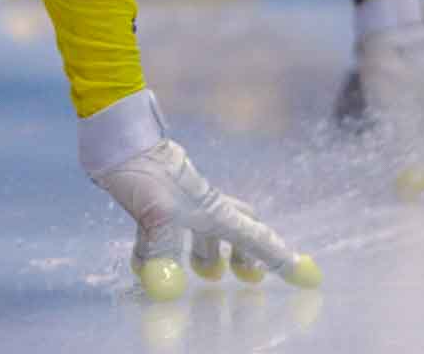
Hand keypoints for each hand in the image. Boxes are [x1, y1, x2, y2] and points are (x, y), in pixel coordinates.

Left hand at [81, 91, 318, 300]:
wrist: (117, 138)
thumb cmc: (143, 171)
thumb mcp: (155, 214)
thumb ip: (163, 249)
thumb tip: (166, 286)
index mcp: (212, 211)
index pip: (256, 239)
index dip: (281, 259)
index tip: (307, 277)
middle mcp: (200, 206)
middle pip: (236, 231)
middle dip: (245, 254)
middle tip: (247, 278)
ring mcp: (177, 201)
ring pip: (201, 231)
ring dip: (206, 253)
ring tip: (200, 274)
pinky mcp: (153, 199)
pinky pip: (164, 230)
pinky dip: (161, 249)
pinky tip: (145, 264)